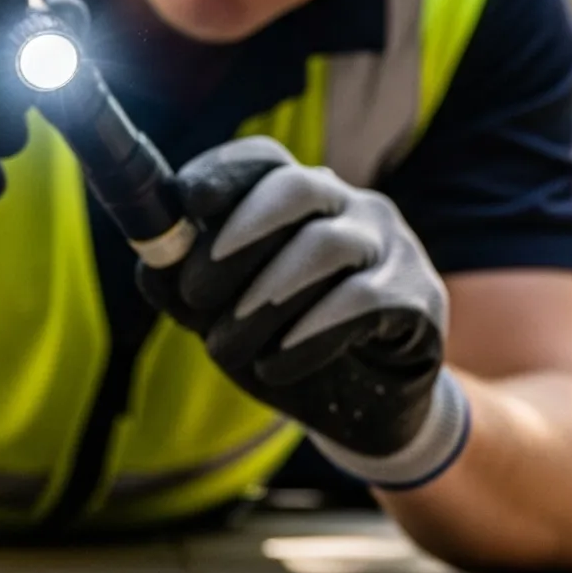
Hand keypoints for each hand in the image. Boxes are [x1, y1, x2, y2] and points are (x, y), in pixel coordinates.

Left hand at [136, 137, 470, 489]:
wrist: (370, 411)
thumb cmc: (291, 346)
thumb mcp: (227, 319)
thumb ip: (186, 287)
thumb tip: (152, 262)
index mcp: (301, 201)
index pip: (263, 161)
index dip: (221, 173)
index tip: (185, 202)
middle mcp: (352, 209)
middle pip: (297, 188)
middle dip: (237, 238)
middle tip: (195, 293)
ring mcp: (392, 248)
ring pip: (326, 245)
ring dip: (264, 299)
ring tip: (226, 348)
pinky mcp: (419, 297)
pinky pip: (362, 302)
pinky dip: (310, 335)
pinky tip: (277, 365)